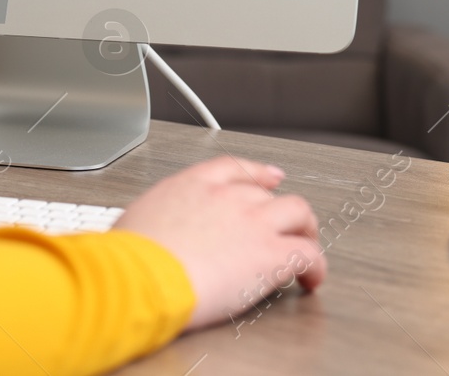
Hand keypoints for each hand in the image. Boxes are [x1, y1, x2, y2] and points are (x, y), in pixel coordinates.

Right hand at [114, 155, 325, 330]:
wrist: (143, 275)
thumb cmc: (132, 256)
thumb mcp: (137, 219)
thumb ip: (158, 218)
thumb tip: (151, 231)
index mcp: (192, 184)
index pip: (234, 168)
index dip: (257, 172)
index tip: (270, 177)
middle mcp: (228, 197)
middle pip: (268, 193)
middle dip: (278, 210)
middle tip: (285, 227)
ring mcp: (253, 222)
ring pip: (299, 213)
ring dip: (306, 229)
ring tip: (306, 246)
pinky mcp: (272, 254)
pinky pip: (309, 254)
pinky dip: (316, 266)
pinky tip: (311, 280)